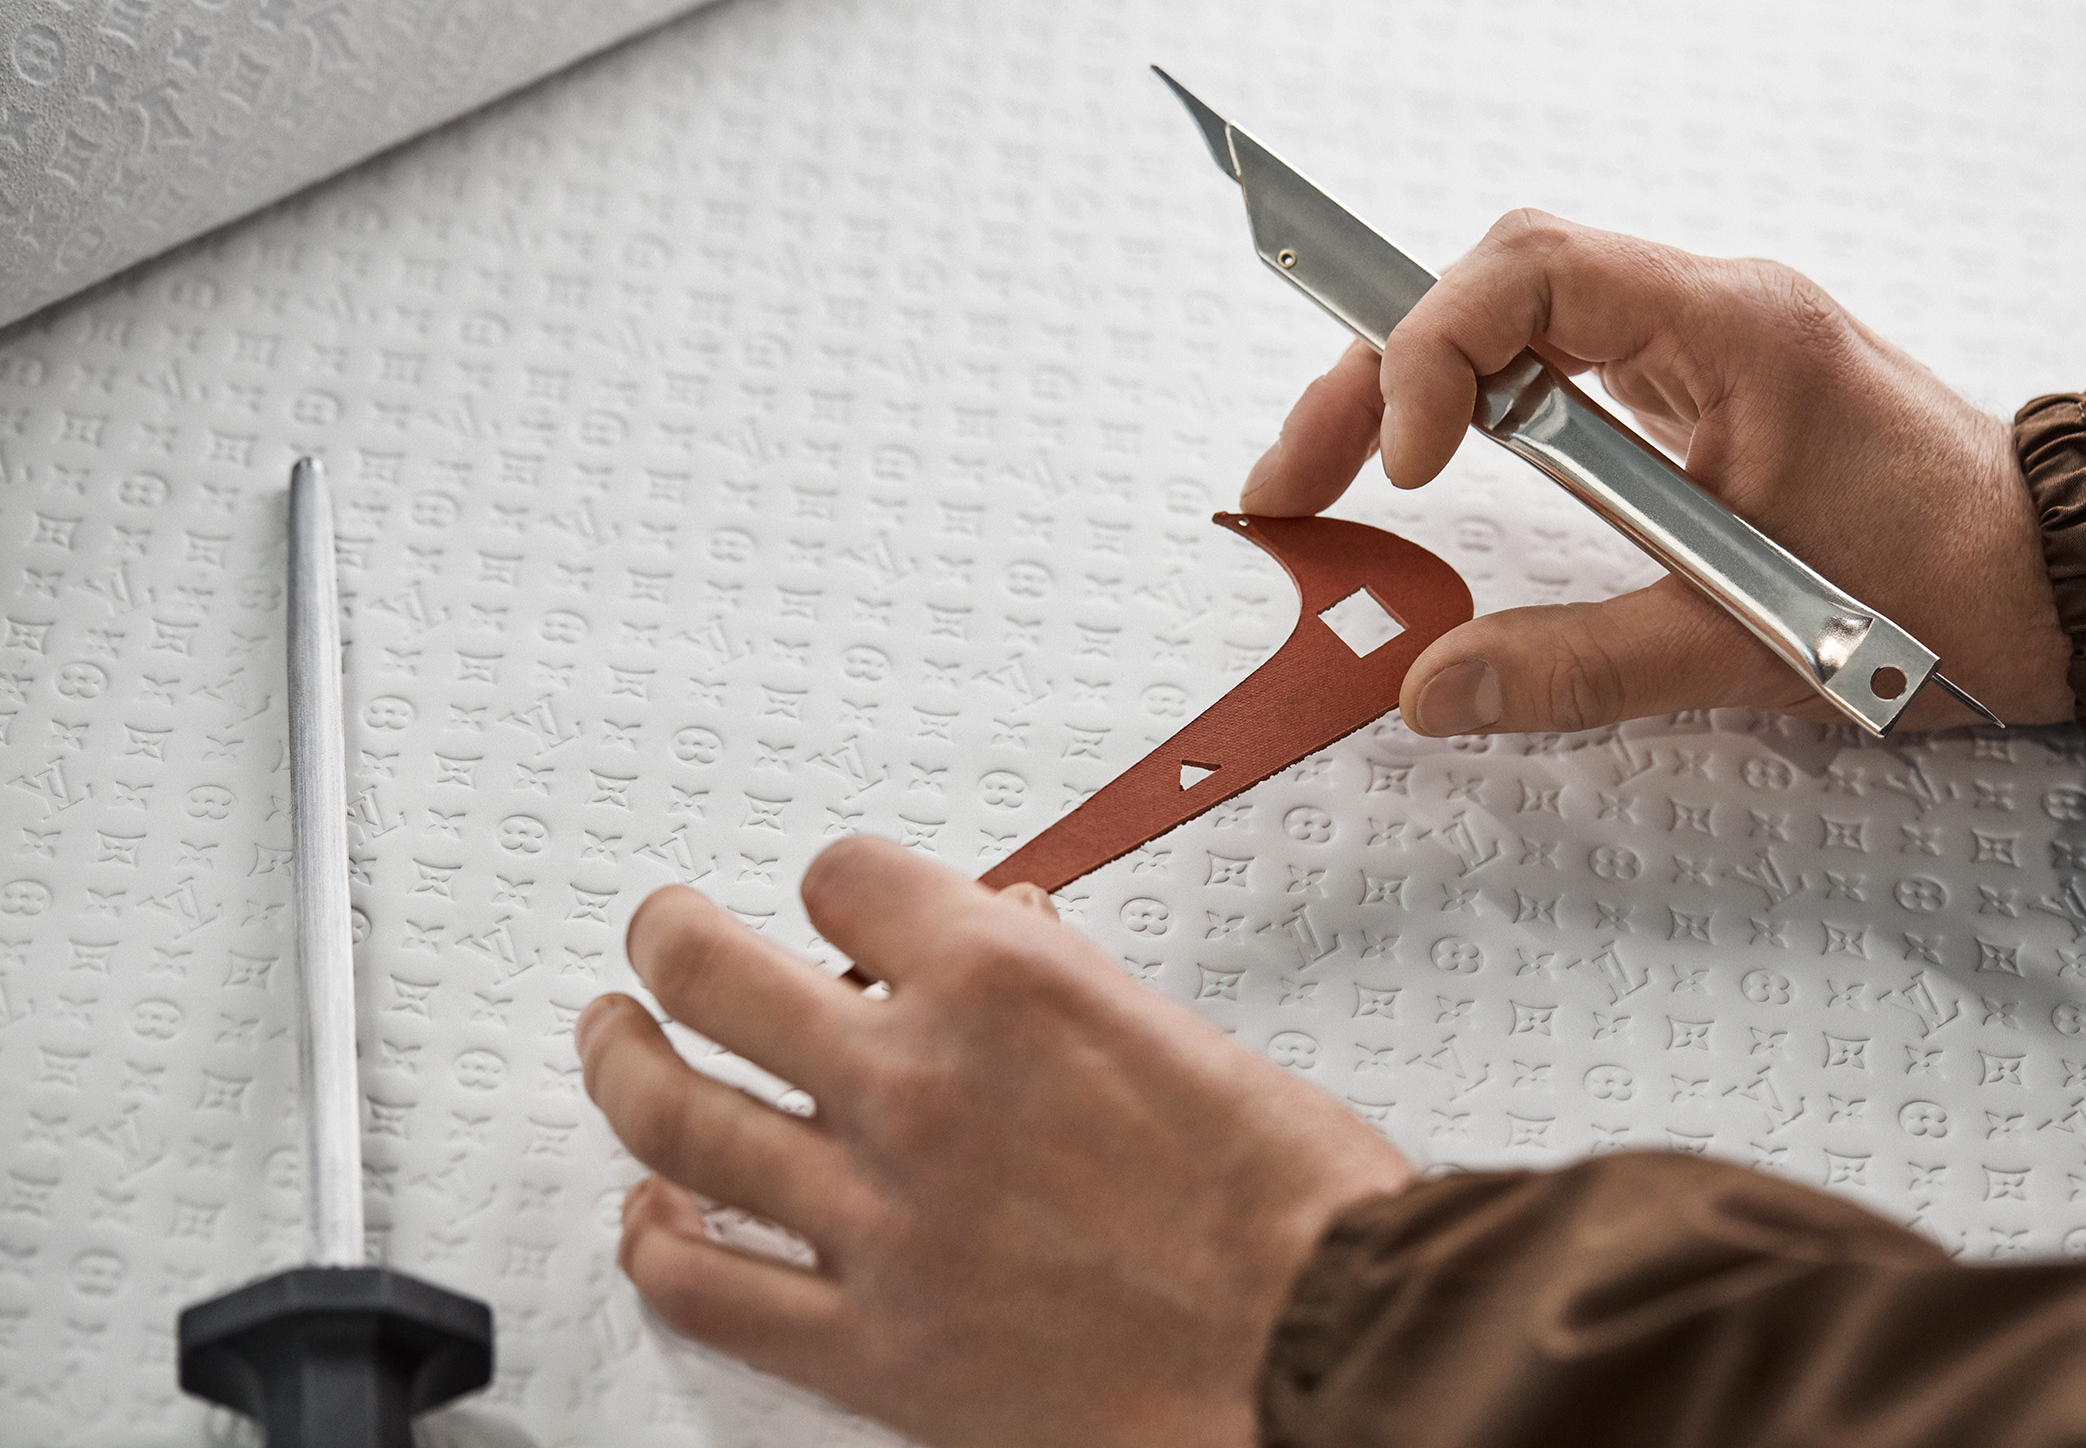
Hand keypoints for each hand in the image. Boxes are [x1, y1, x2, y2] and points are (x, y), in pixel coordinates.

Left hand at [577, 839, 1410, 1447]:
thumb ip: (1060, 990)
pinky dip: (655, 1246)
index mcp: (1006, 981)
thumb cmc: (1292, 1204)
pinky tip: (649, 1222)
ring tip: (614, 1042)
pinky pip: (708, 1286)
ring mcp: (878, 1216)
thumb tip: (1000, 947)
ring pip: (675, 1117)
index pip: (845, 877)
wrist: (1327, 1352)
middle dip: (667, 938)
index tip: (836, 907)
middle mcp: (918, 1082)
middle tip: (658, 934)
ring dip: (623, 1064)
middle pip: (710, 969)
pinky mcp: (872, 1346)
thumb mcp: (1178, 1035)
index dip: (837, 885)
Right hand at [1240, 210, 2074, 734]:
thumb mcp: (1746, 643)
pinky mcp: (1698, 388)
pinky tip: (1428, 464)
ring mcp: (1702, 344)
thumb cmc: (1947, 584)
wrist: (2062, 575)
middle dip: (1377, 372)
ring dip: (1410, 385)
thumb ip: (1577, 668)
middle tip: (1294, 480)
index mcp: (1732, 329)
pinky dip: (1474, 407)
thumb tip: (1429, 690)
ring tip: (1326, 477)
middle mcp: (1709, 312)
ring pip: (1514, 317)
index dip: (1434, 353)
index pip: (1532, 274)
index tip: (1402, 466)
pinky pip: (1557, 364)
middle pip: (1495, 286)